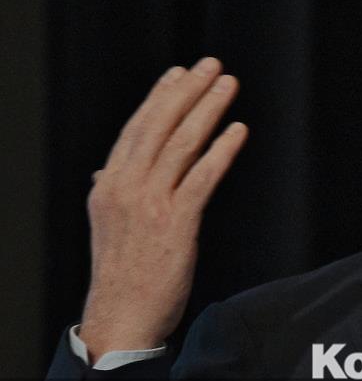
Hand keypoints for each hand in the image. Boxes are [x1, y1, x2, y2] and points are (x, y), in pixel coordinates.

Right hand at [79, 57, 247, 360]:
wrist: (121, 315)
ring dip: (208, 109)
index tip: (178, 73)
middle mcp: (125, 187)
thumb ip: (109, 193)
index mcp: (108, 185)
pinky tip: (238, 131)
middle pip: (159, 126)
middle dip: (187, 91)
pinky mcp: (176, 222)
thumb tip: (104, 170)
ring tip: (227, 85)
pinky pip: (202, 177)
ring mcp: (150, 203)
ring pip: (181, 143)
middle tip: (210, 65)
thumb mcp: (107, 226)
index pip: (135, 129)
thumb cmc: (122, 273)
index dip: (159, 97)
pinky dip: (221, 150)